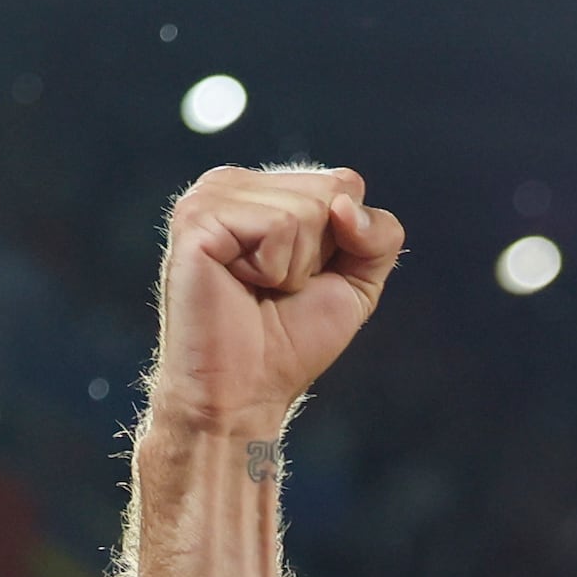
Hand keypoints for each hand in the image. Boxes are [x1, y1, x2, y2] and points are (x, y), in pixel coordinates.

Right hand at [147, 167, 401, 441]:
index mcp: (263, 189)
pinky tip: (240, 283)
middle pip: (330, 191)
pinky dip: (273, 268)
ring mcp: (208, 197)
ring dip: (294, 266)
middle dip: (319, 253)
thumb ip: (379, 235)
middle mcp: (233, 183)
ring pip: (306, 208)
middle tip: (276, 287)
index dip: (343, 242)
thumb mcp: (358, 284)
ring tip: (257, 288)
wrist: (244, 392)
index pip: (343, 184)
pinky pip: (277, 226)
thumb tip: (344, 205)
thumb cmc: (289, 342)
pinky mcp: (197, 220)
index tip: (301, 279)